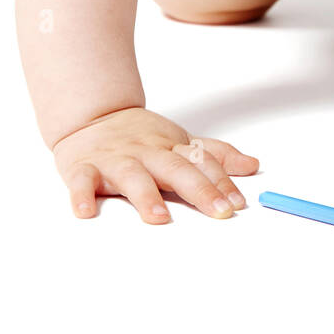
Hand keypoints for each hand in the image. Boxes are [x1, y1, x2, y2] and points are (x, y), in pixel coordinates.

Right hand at [52, 106, 258, 222]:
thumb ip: (215, 156)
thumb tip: (252, 166)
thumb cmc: (140, 136)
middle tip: (219, 211)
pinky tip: (85, 212)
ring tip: (159, 217)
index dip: (221, 182)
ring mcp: (115, 160)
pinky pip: (82, 182)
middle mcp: (146, 153)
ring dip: (146, 196)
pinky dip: (81, 196)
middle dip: (199, 190)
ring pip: (132, 176)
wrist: (90, 115)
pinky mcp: (83, 168)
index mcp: (170, 147)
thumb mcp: (179, 141)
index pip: (201, 162)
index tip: (237, 204)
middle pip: (176, 170)